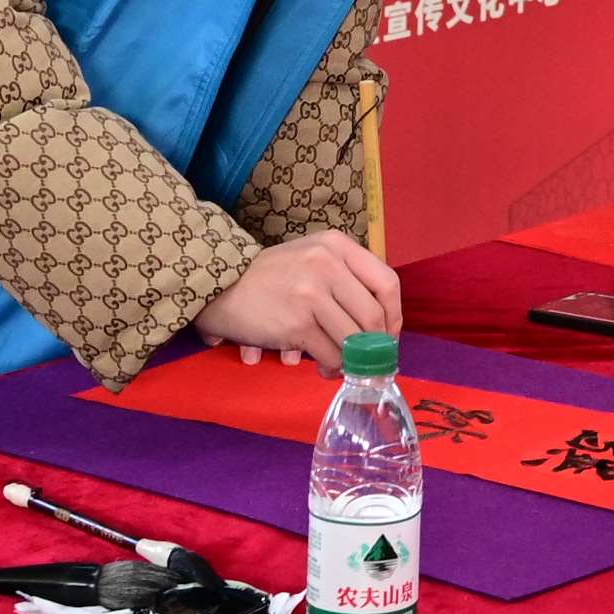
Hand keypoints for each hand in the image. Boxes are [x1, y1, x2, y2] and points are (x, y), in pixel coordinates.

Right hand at [192, 228, 399, 368]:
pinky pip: (330, 353)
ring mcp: (311, 294)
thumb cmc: (269, 275)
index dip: (394, 314)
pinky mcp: (296, 324)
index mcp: (337, 245)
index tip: (388, 334)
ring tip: (345, 366)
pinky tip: (326, 368)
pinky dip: (334, 367)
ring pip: (354, 338)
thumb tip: (380, 321)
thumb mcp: (312, 255)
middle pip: (374, 315)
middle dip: (377, 344)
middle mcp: (328, 265)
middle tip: (372, 358)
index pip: (386, 282)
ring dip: (355, 360)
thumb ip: (345, 276)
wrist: (220, 284)